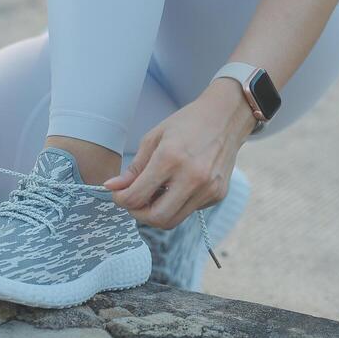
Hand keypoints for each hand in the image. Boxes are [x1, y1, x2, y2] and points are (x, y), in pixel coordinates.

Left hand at [103, 78, 256, 228]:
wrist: (226, 117)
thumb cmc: (187, 124)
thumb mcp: (154, 138)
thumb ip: (134, 167)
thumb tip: (112, 187)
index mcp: (170, 159)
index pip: (136, 197)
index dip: (121, 199)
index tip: (118, 194)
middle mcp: (192, 177)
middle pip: (156, 218)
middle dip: (137, 214)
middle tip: (133, 201)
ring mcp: (208, 189)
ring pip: (173, 220)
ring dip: (156, 213)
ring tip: (152, 195)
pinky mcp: (218, 195)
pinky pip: (188, 211)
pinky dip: (176, 205)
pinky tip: (175, 187)